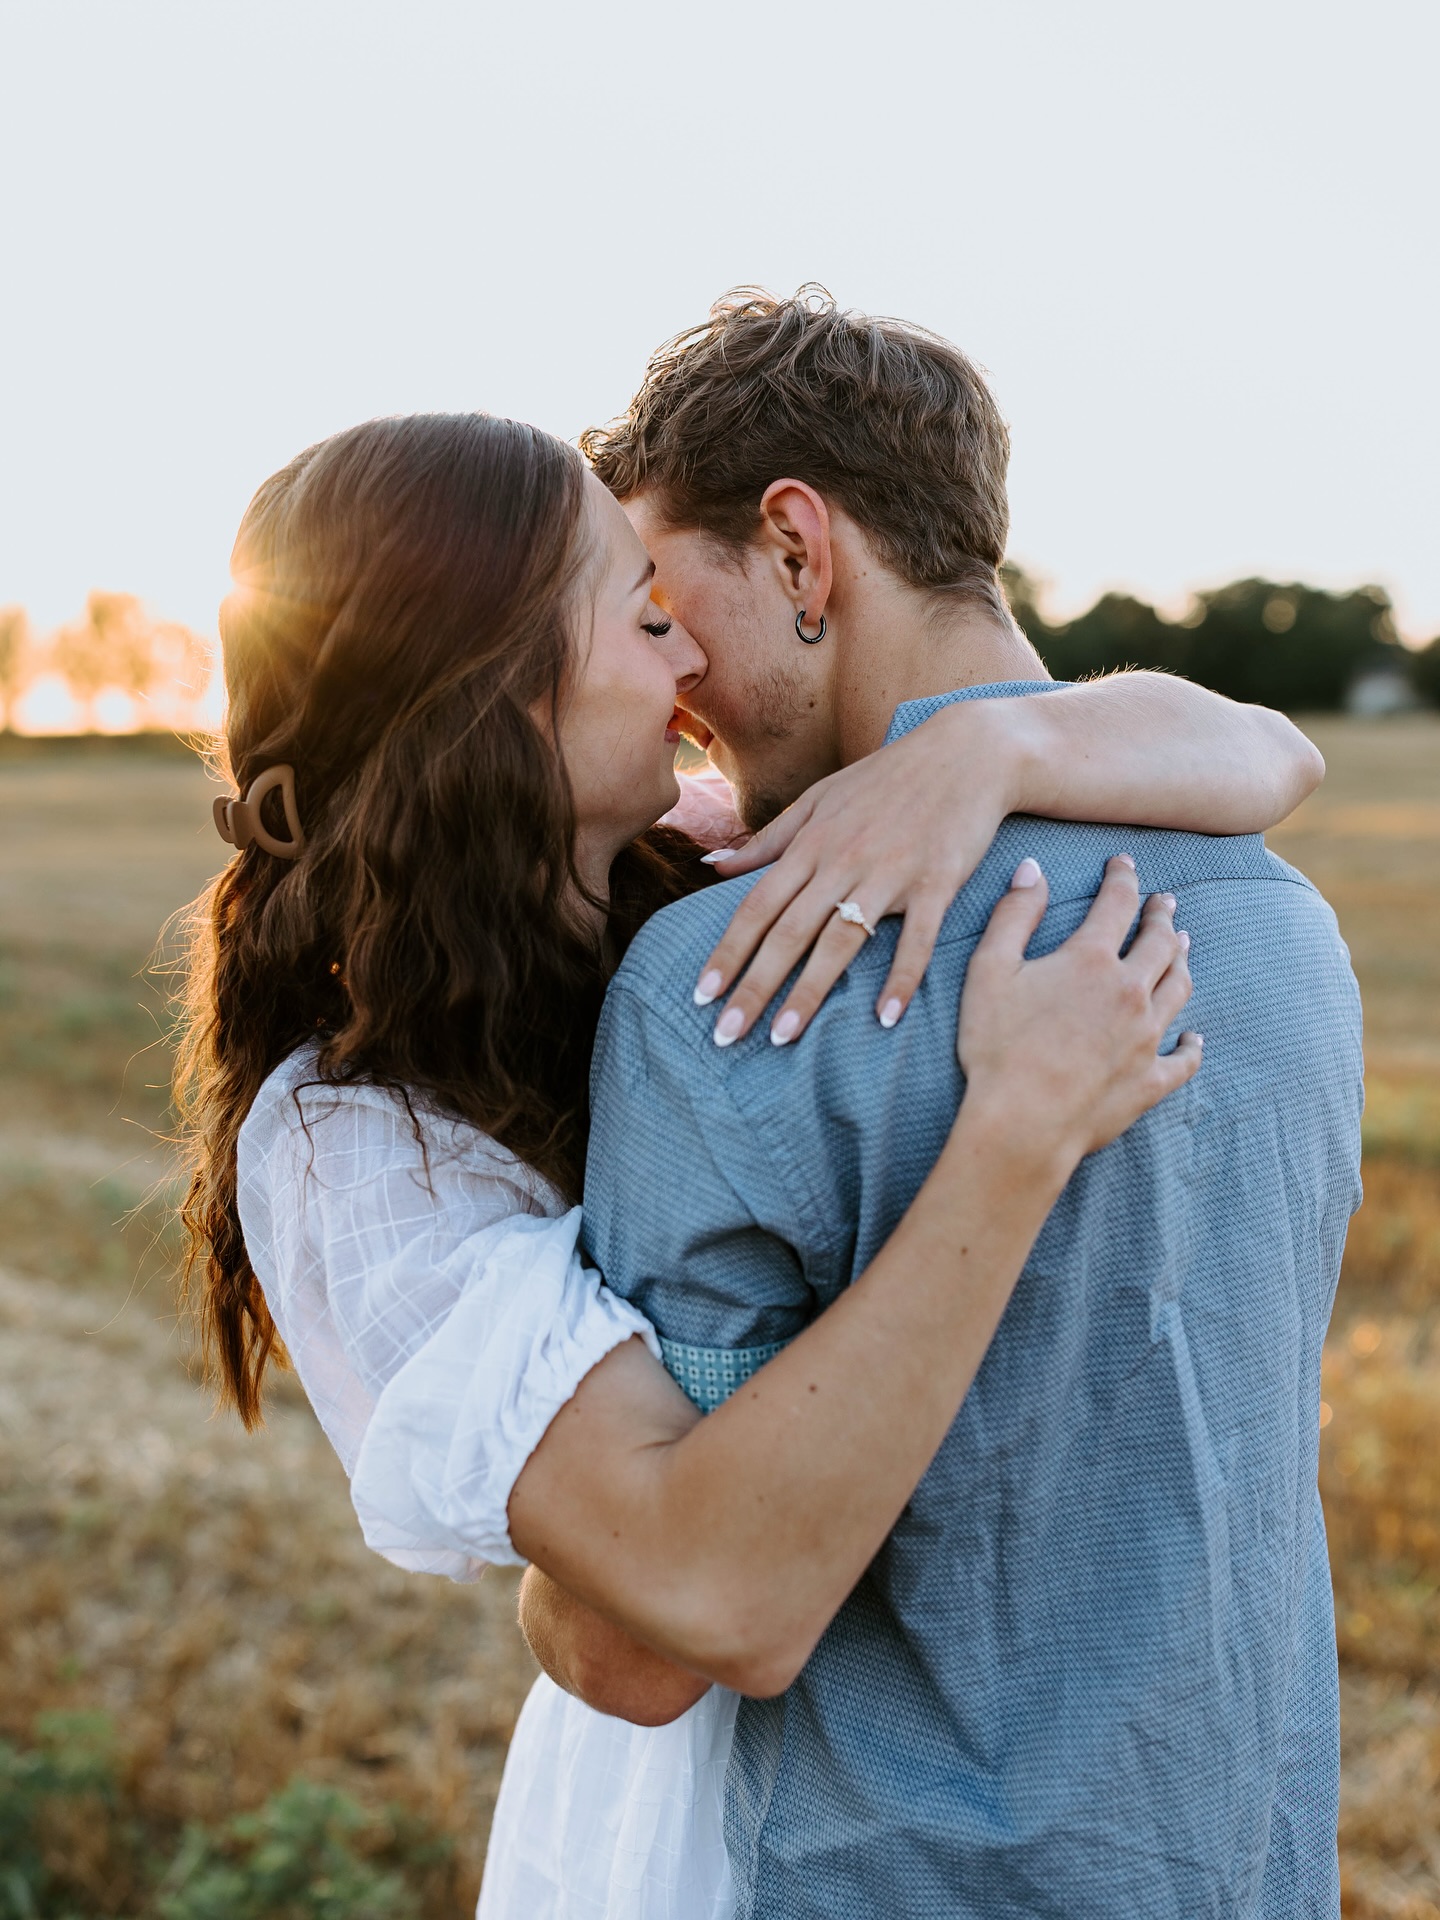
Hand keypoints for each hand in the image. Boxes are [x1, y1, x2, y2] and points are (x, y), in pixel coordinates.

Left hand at [694, 702, 1014, 1046]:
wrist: (968, 751)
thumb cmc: (888, 778)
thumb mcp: (821, 797)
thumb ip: (769, 839)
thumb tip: (713, 866)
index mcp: (812, 843)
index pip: (757, 907)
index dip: (727, 952)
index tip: (701, 995)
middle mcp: (843, 860)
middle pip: (789, 932)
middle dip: (753, 986)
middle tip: (725, 1036)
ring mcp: (890, 873)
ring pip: (841, 940)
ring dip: (809, 992)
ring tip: (781, 1037)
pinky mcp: (937, 883)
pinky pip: (916, 938)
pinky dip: (901, 978)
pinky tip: (885, 1018)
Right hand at [957, 855, 1201, 1179]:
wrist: (1023, 1123)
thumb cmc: (997, 1046)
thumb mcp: (988, 971)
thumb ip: (1013, 916)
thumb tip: (1033, 870)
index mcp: (1091, 960)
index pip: (1116, 904)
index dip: (1122, 878)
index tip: (1124, 865)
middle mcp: (1130, 992)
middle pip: (1159, 943)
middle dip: (1161, 917)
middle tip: (1164, 904)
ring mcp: (1146, 1038)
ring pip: (1178, 989)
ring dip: (1182, 962)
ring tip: (1183, 947)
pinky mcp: (1150, 1081)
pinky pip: (1184, 1059)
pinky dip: (1192, 1046)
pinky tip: (1194, 1039)